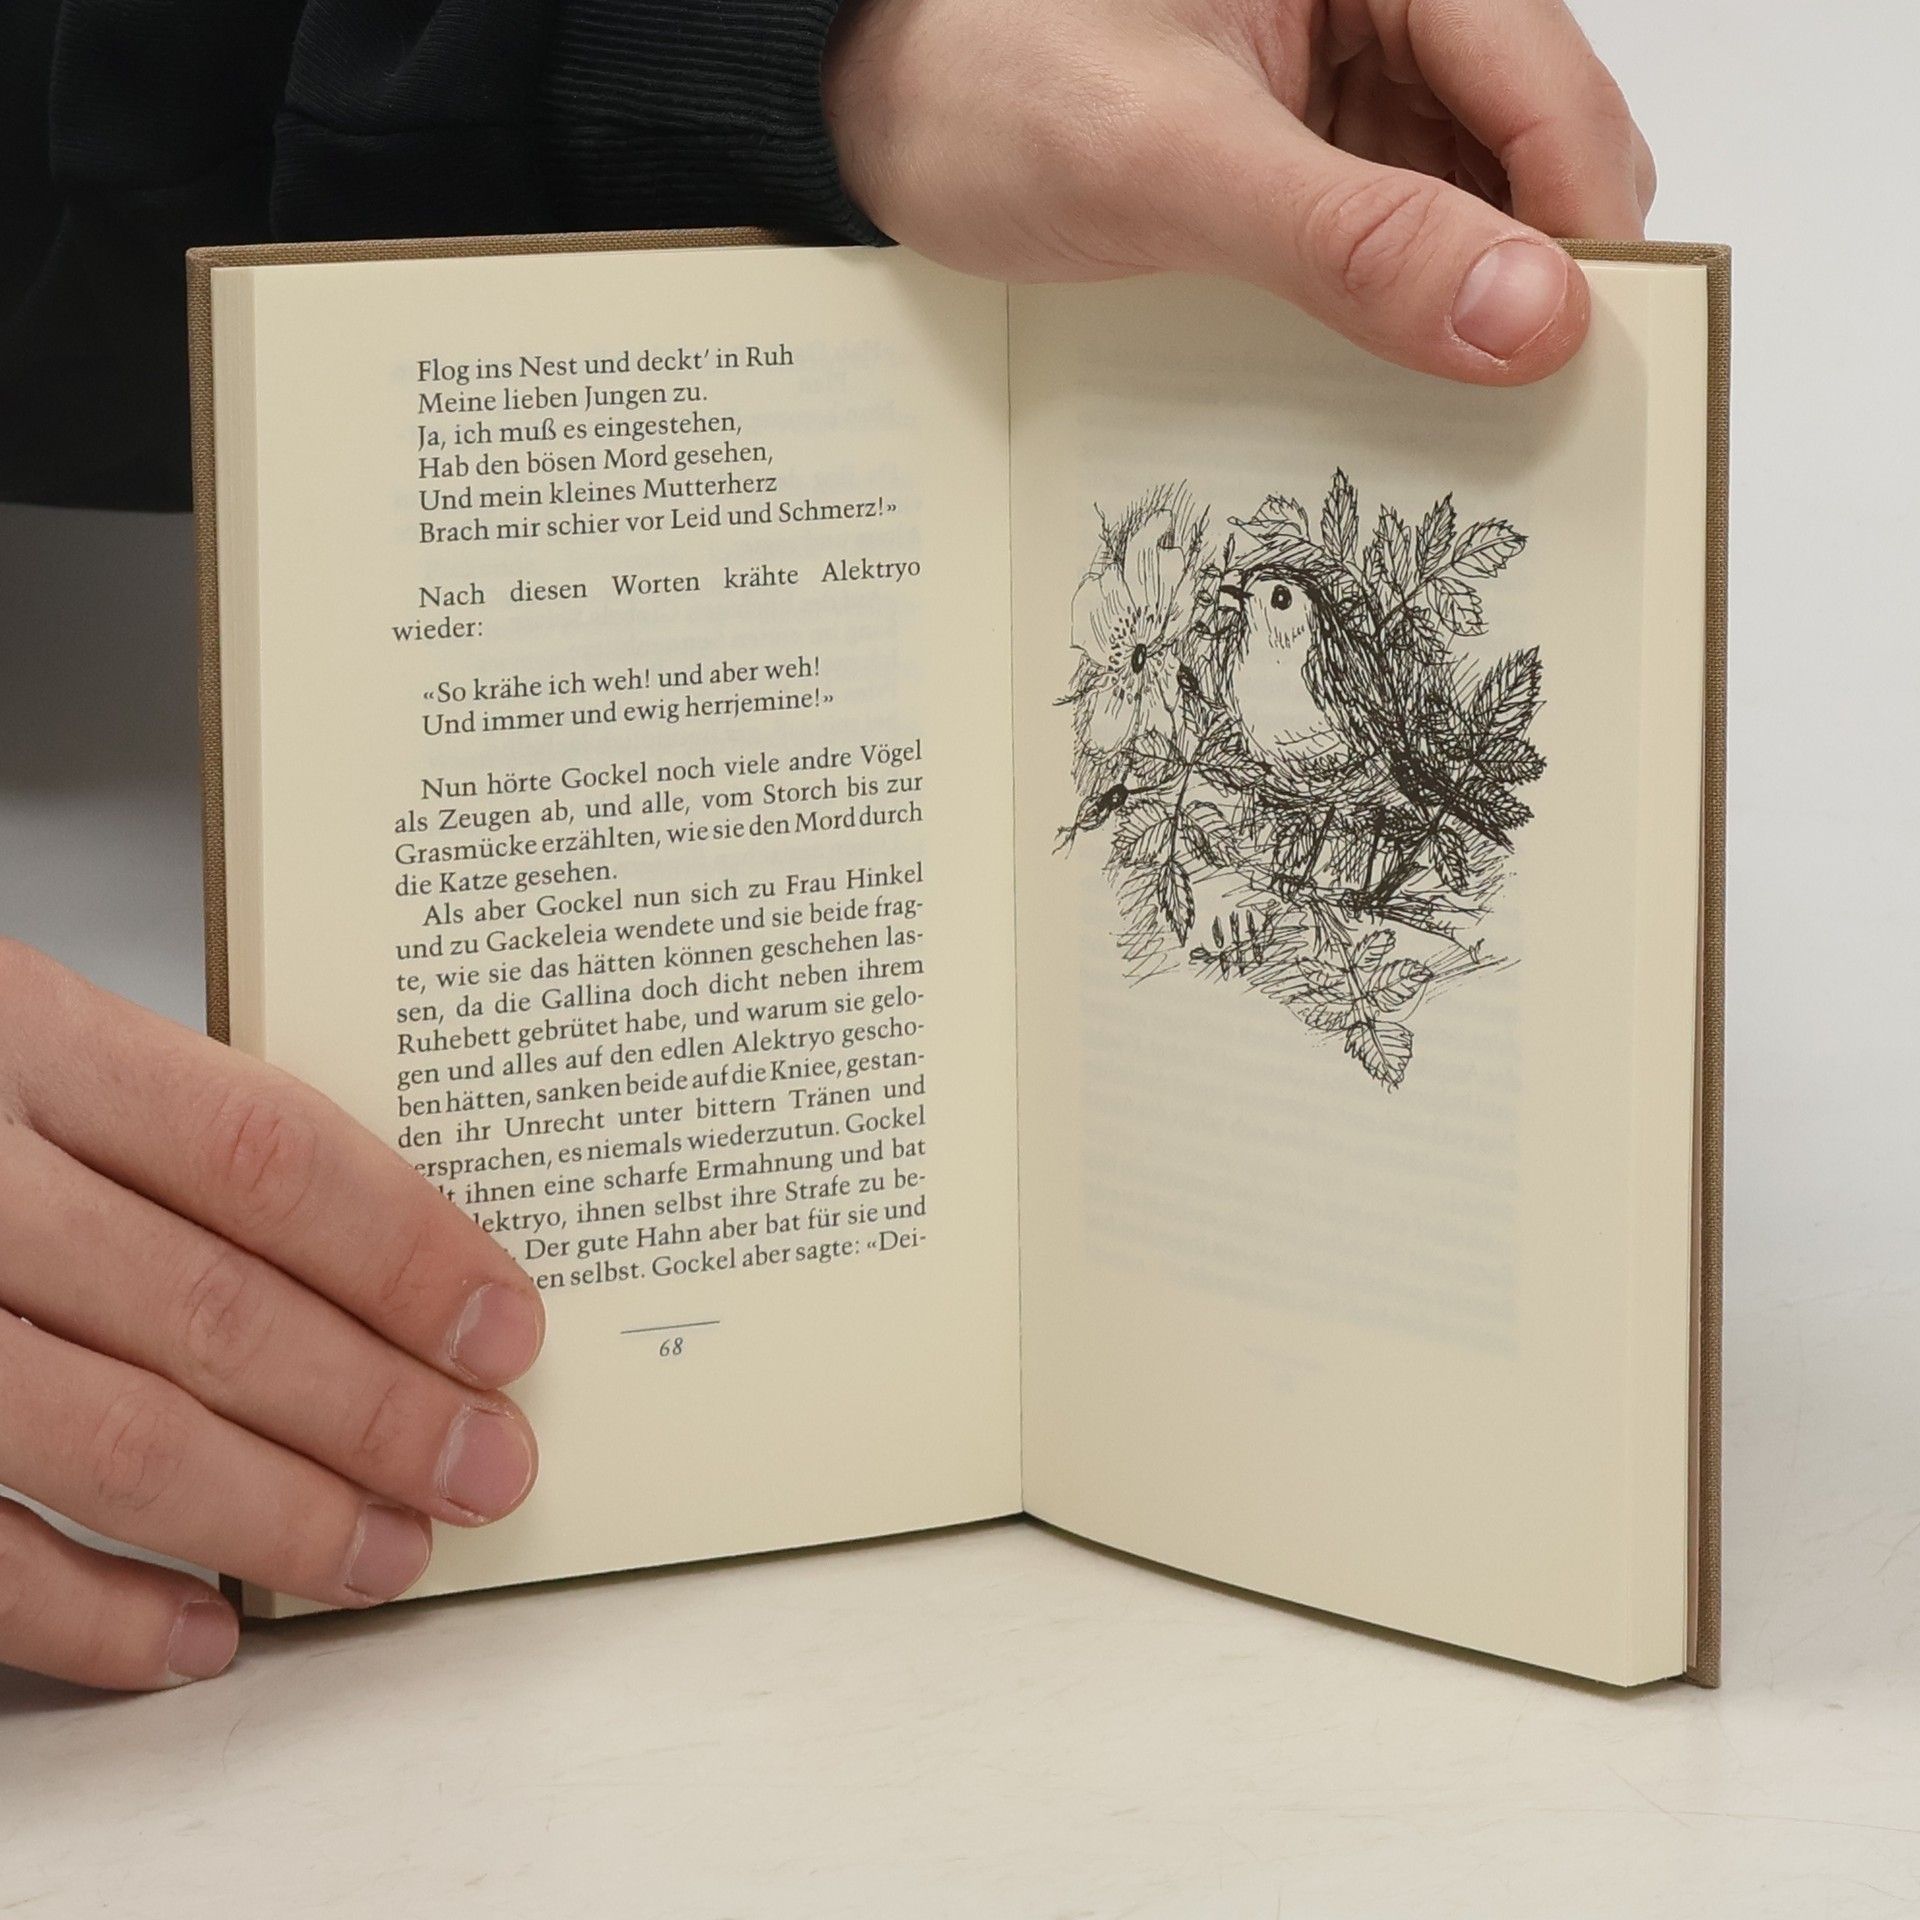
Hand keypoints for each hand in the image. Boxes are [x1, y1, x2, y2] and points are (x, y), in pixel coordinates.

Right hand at [0, 940, 543, 1690]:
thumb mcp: (21, 1037)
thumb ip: (162, 1127)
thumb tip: (388, 1256)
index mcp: (19, 1033)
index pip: (262, 1153)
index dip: (404, 1251)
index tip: (503, 1329)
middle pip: (212, 1311)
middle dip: (375, 1409)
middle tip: (487, 1465)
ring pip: (112, 1443)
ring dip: (275, 1520)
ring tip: (391, 1553)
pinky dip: (95, 1615)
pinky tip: (202, 1636)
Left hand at [823, 0, 1654, 383]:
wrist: (870, 106)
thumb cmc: (982, 82)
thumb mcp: (1166, 164)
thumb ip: (1349, 241)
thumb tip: (1527, 318)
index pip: (1547, 81)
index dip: (1583, 227)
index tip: (1582, 366)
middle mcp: (1383, 1)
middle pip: (1529, 146)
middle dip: (1528, 277)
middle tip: (1515, 416)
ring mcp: (1345, 78)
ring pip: (1468, 202)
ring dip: (1462, 305)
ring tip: (1445, 413)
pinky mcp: (1301, 150)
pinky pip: (1389, 233)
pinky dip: (1393, 308)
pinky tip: (1376, 377)